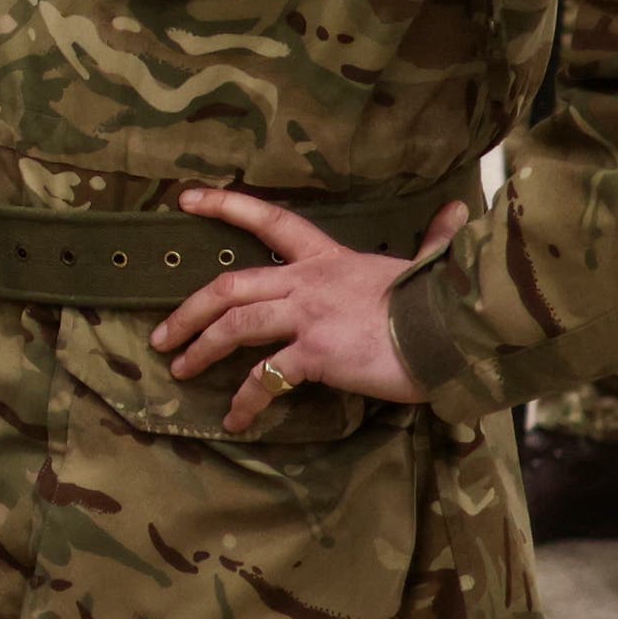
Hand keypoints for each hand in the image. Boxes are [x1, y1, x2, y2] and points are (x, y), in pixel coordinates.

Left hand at [151, 192, 466, 432]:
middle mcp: (307, 282)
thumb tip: (456, 211)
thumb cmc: (443, 302)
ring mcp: (307, 316)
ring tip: (180, 371)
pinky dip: (246, 400)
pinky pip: (266, 378)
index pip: (268, 219)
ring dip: (200, 349)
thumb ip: (433, 241)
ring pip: (234, 327)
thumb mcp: (428, 264)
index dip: (224, 205)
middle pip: (229, 287)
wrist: (454, 332)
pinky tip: (235, 419)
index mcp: (328, 258)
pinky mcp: (314, 353)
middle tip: (161, 335)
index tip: (186, 199)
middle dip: (187, 311)